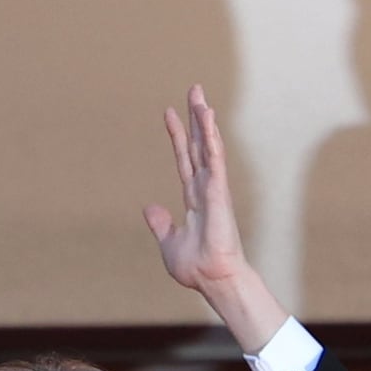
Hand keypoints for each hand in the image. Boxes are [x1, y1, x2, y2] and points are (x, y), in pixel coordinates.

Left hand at [140, 86, 285, 356]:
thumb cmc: (196, 267)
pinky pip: (214, 159)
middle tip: (194, 90)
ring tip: (199, 95)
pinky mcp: (219, 192)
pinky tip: (207, 119)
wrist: (212, 280)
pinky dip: (211, 138)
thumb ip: (161, 224)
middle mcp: (205, 188)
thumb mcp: (169, 243)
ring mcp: (214, 188)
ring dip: (204, 120)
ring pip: (208, 147)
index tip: (170, 113)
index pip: (185, 160)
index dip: (178, 137)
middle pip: (199, 145)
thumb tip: (151, 208)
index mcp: (194, 198)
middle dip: (196, 118)